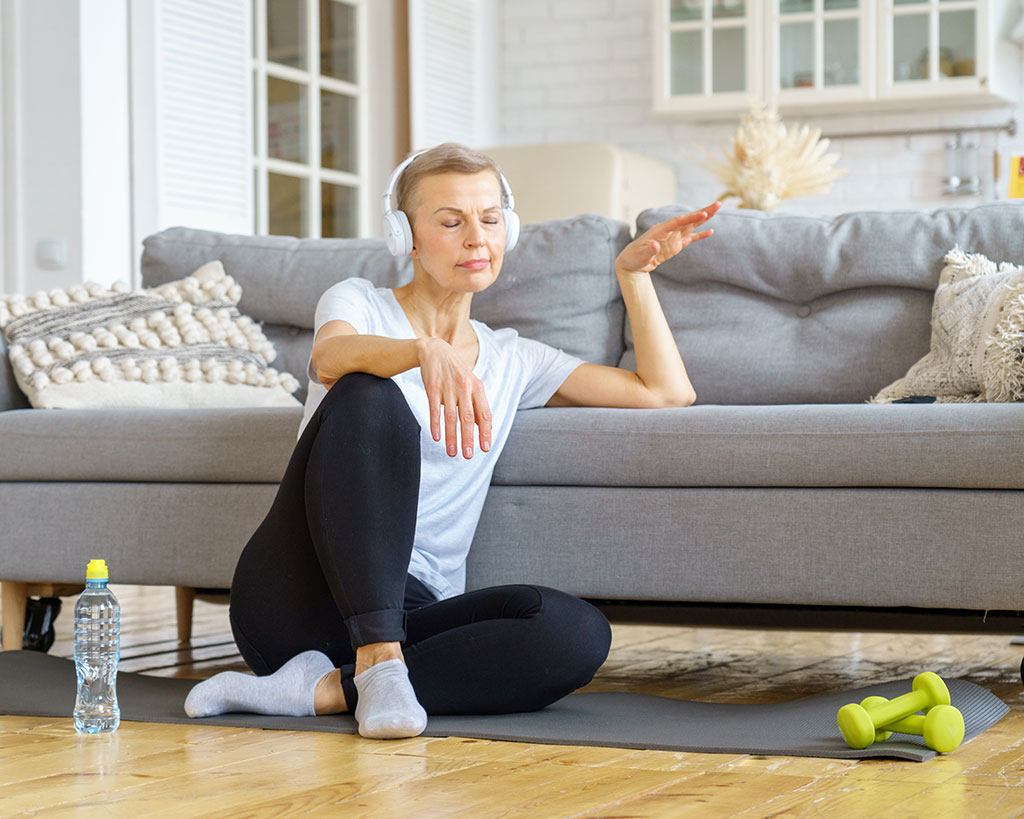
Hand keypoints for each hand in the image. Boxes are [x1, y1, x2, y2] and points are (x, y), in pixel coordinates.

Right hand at [417, 337, 491, 458]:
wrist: (436, 351)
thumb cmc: (456, 372)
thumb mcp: (472, 385)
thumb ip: (478, 405)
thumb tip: (485, 428)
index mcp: (477, 388)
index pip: (484, 414)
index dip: (485, 432)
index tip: (485, 448)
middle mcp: (464, 388)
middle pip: (468, 418)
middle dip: (468, 439)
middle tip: (468, 455)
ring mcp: (448, 388)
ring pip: (451, 417)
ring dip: (452, 437)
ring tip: (452, 452)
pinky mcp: (432, 388)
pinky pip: (434, 409)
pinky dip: (436, 424)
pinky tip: (437, 437)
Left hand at [615, 202, 719, 276]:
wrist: (632, 263)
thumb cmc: (633, 259)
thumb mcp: (639, 256)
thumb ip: (648, 251)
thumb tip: (655, 245)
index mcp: (660, 230)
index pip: (678, 222)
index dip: (691, 218)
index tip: (703, 214)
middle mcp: (668, 230)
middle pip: (688, 219)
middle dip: (703, 212)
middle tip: (718, 204)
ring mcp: (673, 237)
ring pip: (691, 226)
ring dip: (704, 219)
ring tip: (717, 210)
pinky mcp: (676, 245)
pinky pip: (690, 238)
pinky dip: (700, 235)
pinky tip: (711, 231)